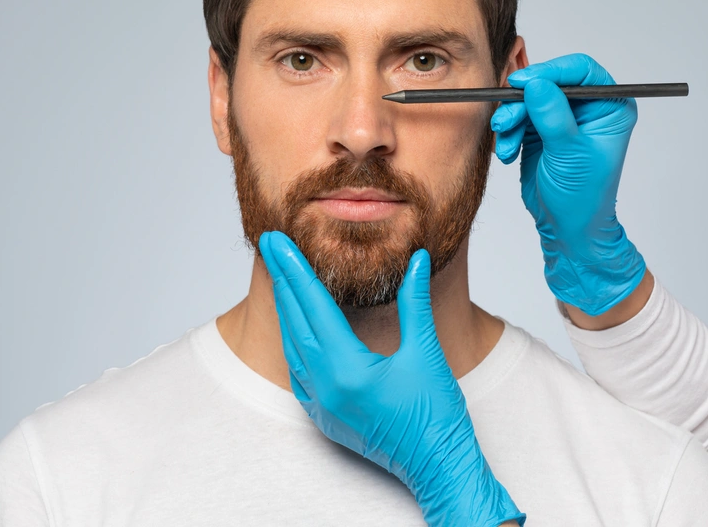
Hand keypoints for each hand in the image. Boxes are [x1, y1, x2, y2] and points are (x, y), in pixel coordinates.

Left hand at [259, 231, 524, 526]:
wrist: (437, 466)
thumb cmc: (436, 414)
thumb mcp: (426, 352)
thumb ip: (415, 302)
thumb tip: (418, 259)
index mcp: (347, 370)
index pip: (313, 306)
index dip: (294, 268)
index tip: (276, 240)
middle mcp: (326, 388)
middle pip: (295, 321)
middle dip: (282, 280)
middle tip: (270, 245)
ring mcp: (321, 405)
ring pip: (292, 346)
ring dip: (286, 309)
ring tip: (281, 276)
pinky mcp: (323, 416)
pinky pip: (298, 371)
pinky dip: (294, 341)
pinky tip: (295, 325)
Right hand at [490, 53, 646, 316]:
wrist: (566, 228)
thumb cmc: (583, 197)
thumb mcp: (570, 154)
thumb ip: (553, 116)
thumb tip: (536, 83)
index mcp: (610, 107)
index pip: (581, 71)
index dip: (551, 71)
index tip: (523, 82)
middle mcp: (588, 108)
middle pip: (548, 82)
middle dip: (522, 102)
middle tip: (505, 118)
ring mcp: (562, 118)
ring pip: (528, 99)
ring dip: (511, 120)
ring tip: (505, 144)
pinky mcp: (541, 130)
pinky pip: (517, 117)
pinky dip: (507, 133)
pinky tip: (507, 153)